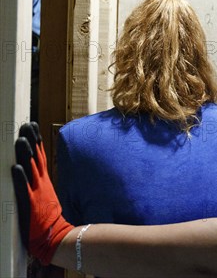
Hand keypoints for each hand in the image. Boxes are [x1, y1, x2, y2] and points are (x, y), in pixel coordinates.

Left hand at [12, 122, 73, 265]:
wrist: (56, 236)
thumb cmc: (48, 219)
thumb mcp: (45, 196)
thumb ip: (39, 183)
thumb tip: (31, 171)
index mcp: (44, 181)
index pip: (40, 155)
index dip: (36, 140)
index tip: (32, 125)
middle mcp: (40, 183)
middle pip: (36, 157)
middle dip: (31, 140)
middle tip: (27, 124)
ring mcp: (36, 193)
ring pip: (30, 169)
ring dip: (25, 154)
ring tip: (20, 139)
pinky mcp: (30, 204)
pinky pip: (23, 189)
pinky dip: (19, 177)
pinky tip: (15, 167)